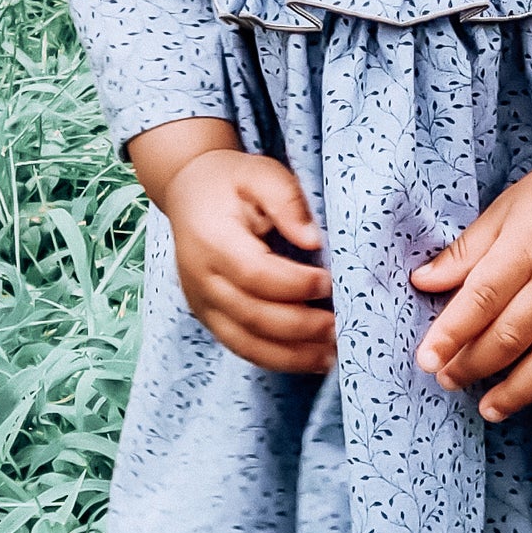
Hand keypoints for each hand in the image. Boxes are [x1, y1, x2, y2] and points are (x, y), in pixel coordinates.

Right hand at [129, 122, 334, 376]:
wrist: (189, 192)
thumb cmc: (231, 181)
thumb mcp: (260, 172)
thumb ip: (286, 200)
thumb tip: (314, 240)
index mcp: (211, 239)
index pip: (254, 273)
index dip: (294, 284)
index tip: (330, 281)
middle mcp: (200, 278)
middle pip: (252, 315)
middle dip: (301, 326)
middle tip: (342, 325)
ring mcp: (202, 303)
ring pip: (246, 343)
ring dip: (293, 355)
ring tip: (334, 354)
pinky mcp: (209, 318)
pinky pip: (242, 348)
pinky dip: (278, 360)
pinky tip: (312, 360)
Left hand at [408, 110, 531, 429]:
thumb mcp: (503, 209)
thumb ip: (465, 252)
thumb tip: (421, 282)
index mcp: (523, 250)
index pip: (481, 299)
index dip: (451, 333)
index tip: (426, 360)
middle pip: (512, 336)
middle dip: (474, 366)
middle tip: (447, 381)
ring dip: (519, 391)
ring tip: (489, 408)